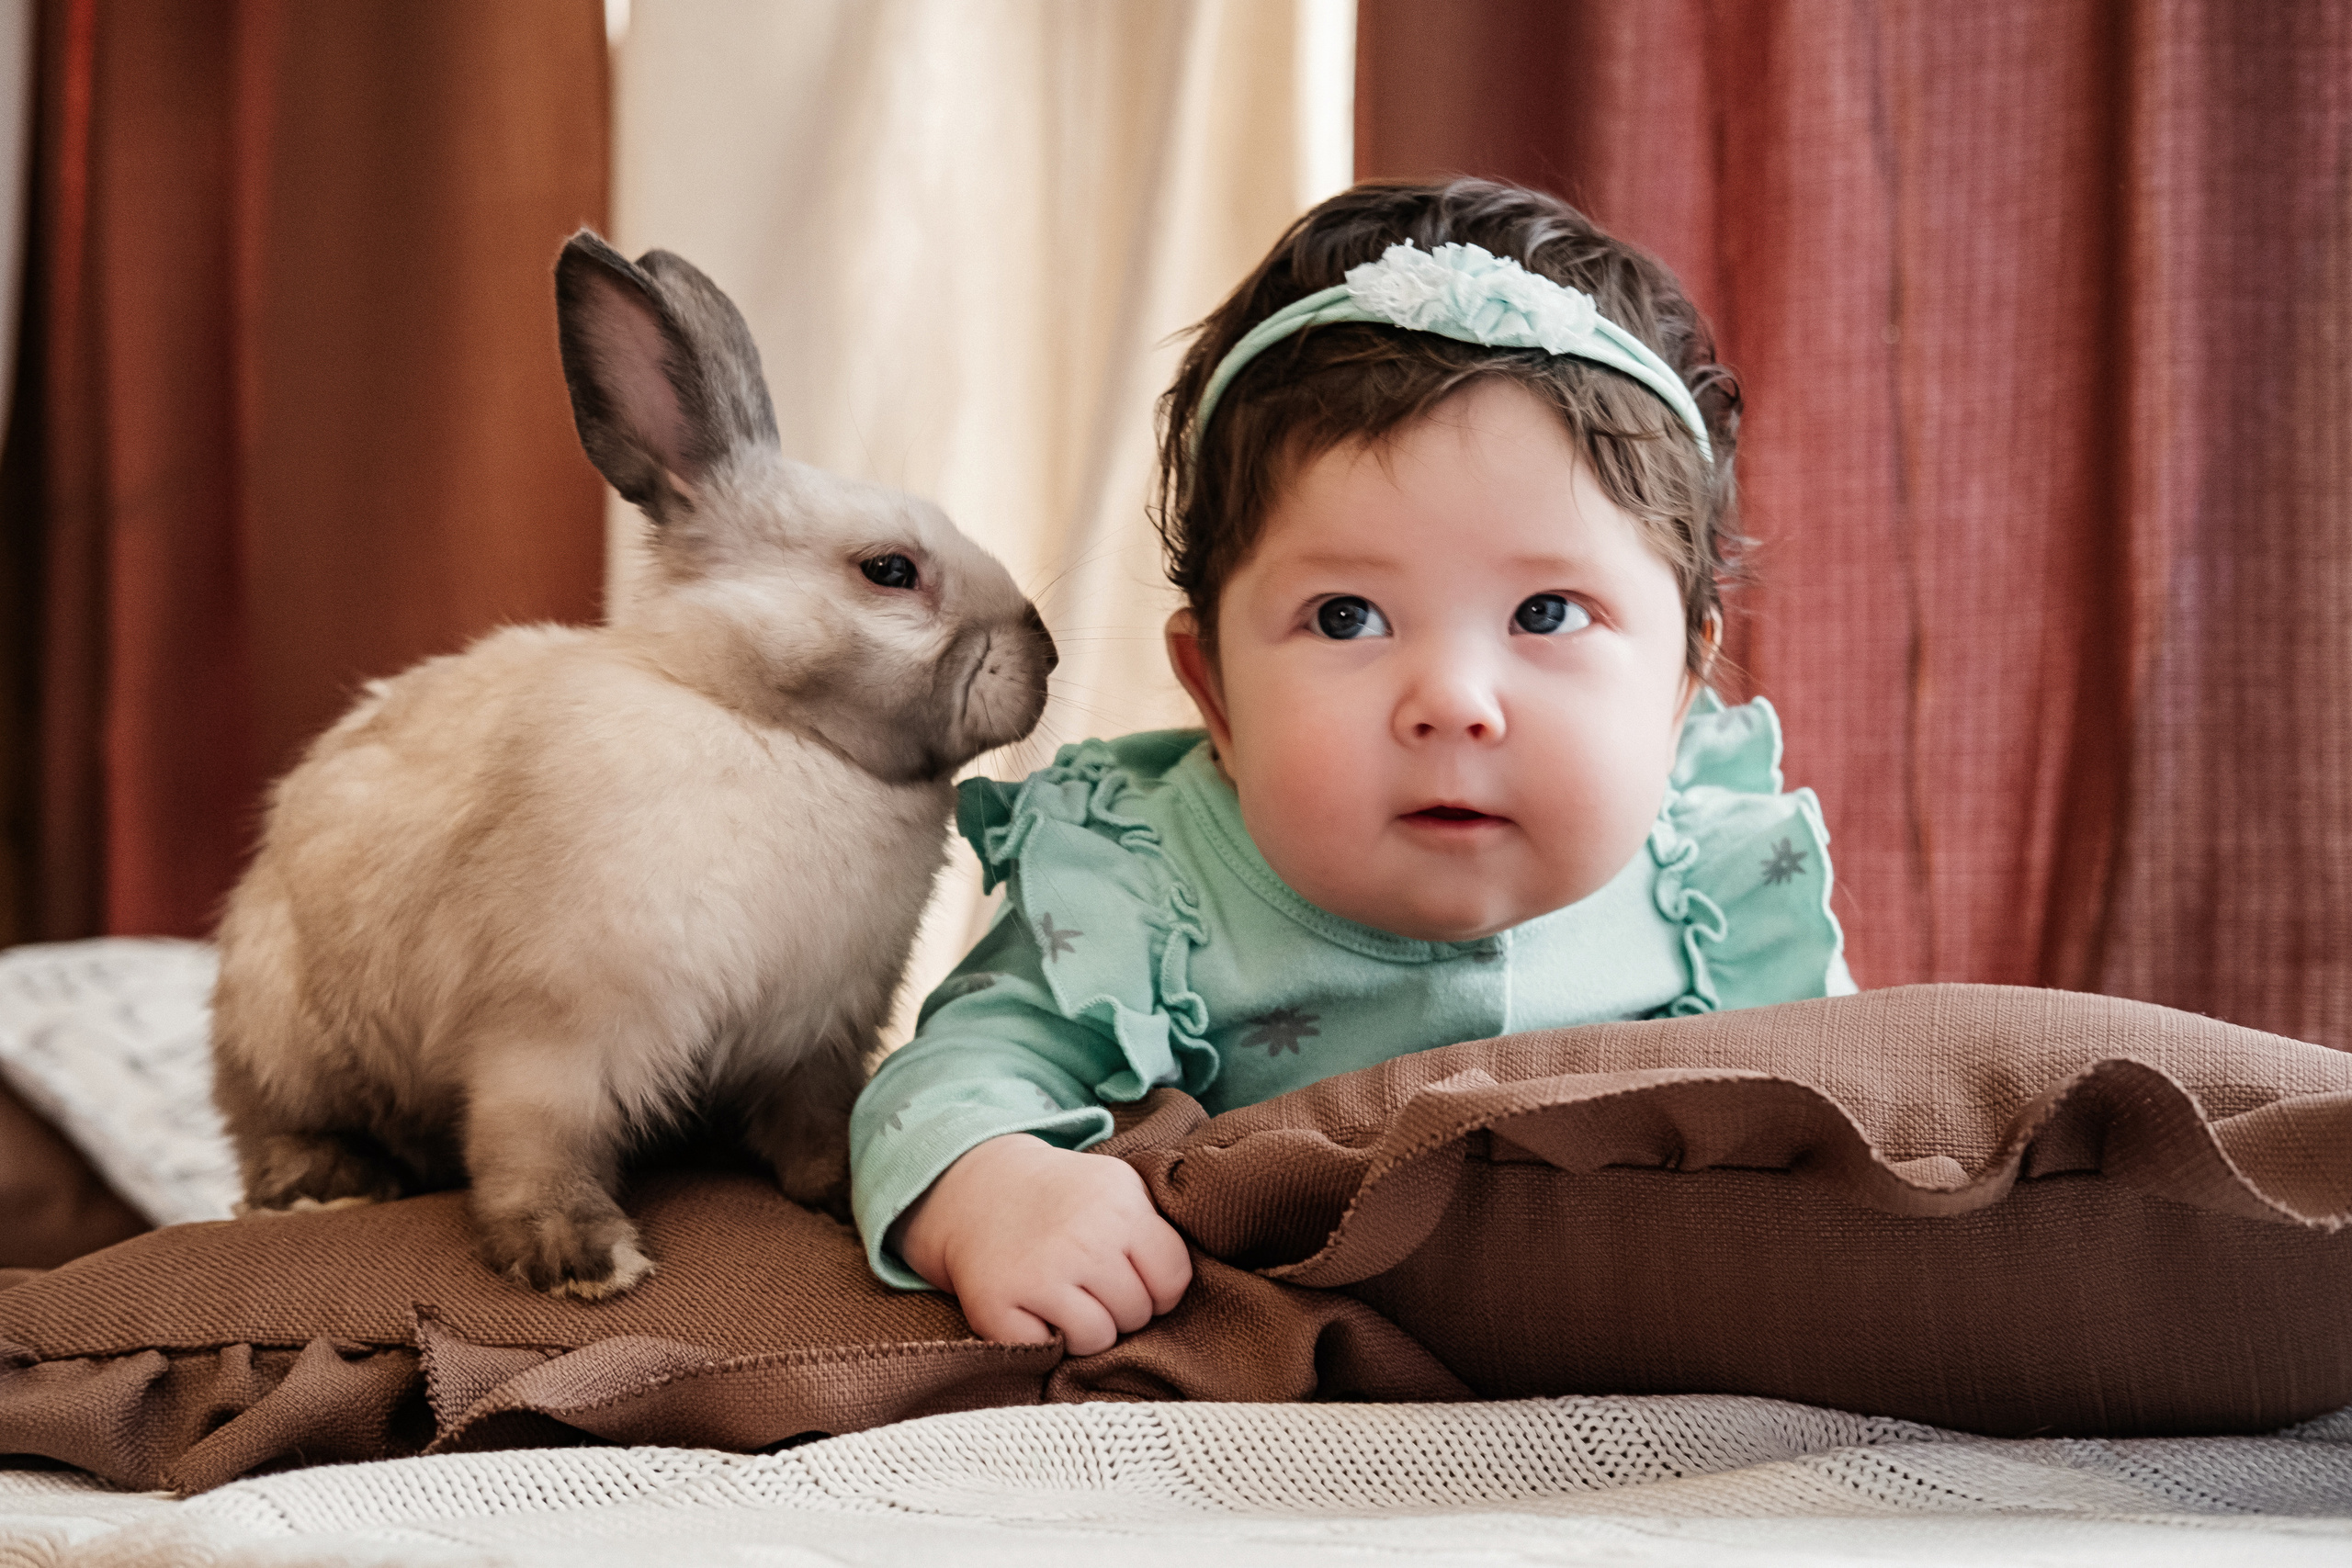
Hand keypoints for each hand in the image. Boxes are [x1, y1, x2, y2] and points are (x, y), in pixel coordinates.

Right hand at [890, 1133, 1192, 1354]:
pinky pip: (1051, 1351)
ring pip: (1098, 1339)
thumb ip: (1157, 1232)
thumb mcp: (1119, 1189)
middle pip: (1137, 1313)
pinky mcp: (999, 1306)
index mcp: (1120, 1206)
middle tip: (1090, 1282)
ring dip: (1086, 1327)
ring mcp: (1039, 1274)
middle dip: (1120, 1306)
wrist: (980, 1189)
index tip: (1132, 1275)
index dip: (1157, 1287)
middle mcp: (1083, 1239)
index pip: (1173, 1281)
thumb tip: (1196, 1292)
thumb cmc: (1065, 1200)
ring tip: (1066, 1296)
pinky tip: (1035, 1308)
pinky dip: (1045, 1339)